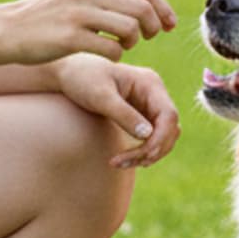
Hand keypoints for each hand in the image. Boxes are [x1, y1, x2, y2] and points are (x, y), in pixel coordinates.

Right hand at [1, 0, 176, 65]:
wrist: (9, 29)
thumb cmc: (48, 14)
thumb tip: (149, 3)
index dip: (163, 8)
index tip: (170, 24)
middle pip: (141, 9)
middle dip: (153, 26)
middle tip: (148, 38)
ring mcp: (78, 13)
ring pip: (130, 29)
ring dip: (133, 42)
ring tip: (123, 46)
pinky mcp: (69, 38)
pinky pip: (111, 50)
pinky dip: (115, 55)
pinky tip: (105, 54)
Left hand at [55, 54, 180, 168]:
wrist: (68, 74)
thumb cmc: (82, 79)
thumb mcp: (100, 97)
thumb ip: (124, 114)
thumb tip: (148, 135)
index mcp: (150, 83)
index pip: (169, 115)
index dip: (160, 138)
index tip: (142, 155)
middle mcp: (154, 93)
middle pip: (169, 129)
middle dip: (152, 150)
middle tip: (123, 162)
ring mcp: (149, 105)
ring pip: (162, 137)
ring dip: (147, 154)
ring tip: (119, 163)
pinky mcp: (141, 116)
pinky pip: (151, 138)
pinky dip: (141, 151)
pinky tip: (123, 159)